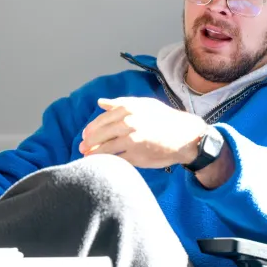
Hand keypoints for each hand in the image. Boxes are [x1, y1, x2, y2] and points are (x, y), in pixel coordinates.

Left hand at [79, 97, 207, 168]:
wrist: (184, 136)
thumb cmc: (164, 119)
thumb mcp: (143, 105)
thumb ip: (120, 103)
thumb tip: (100, 102)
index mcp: (128, 109)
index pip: (101, 121)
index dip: (90, 129)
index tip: (85, 135)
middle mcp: (128, 123)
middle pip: (99, 135)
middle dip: (88, 143)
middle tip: (82, 147)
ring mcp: (132, 140)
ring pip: (104, 149)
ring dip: (93, 154)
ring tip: (87, 157)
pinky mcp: (136, 156)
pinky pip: (116, 160)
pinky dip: (106, 162)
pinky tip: (102, 164)